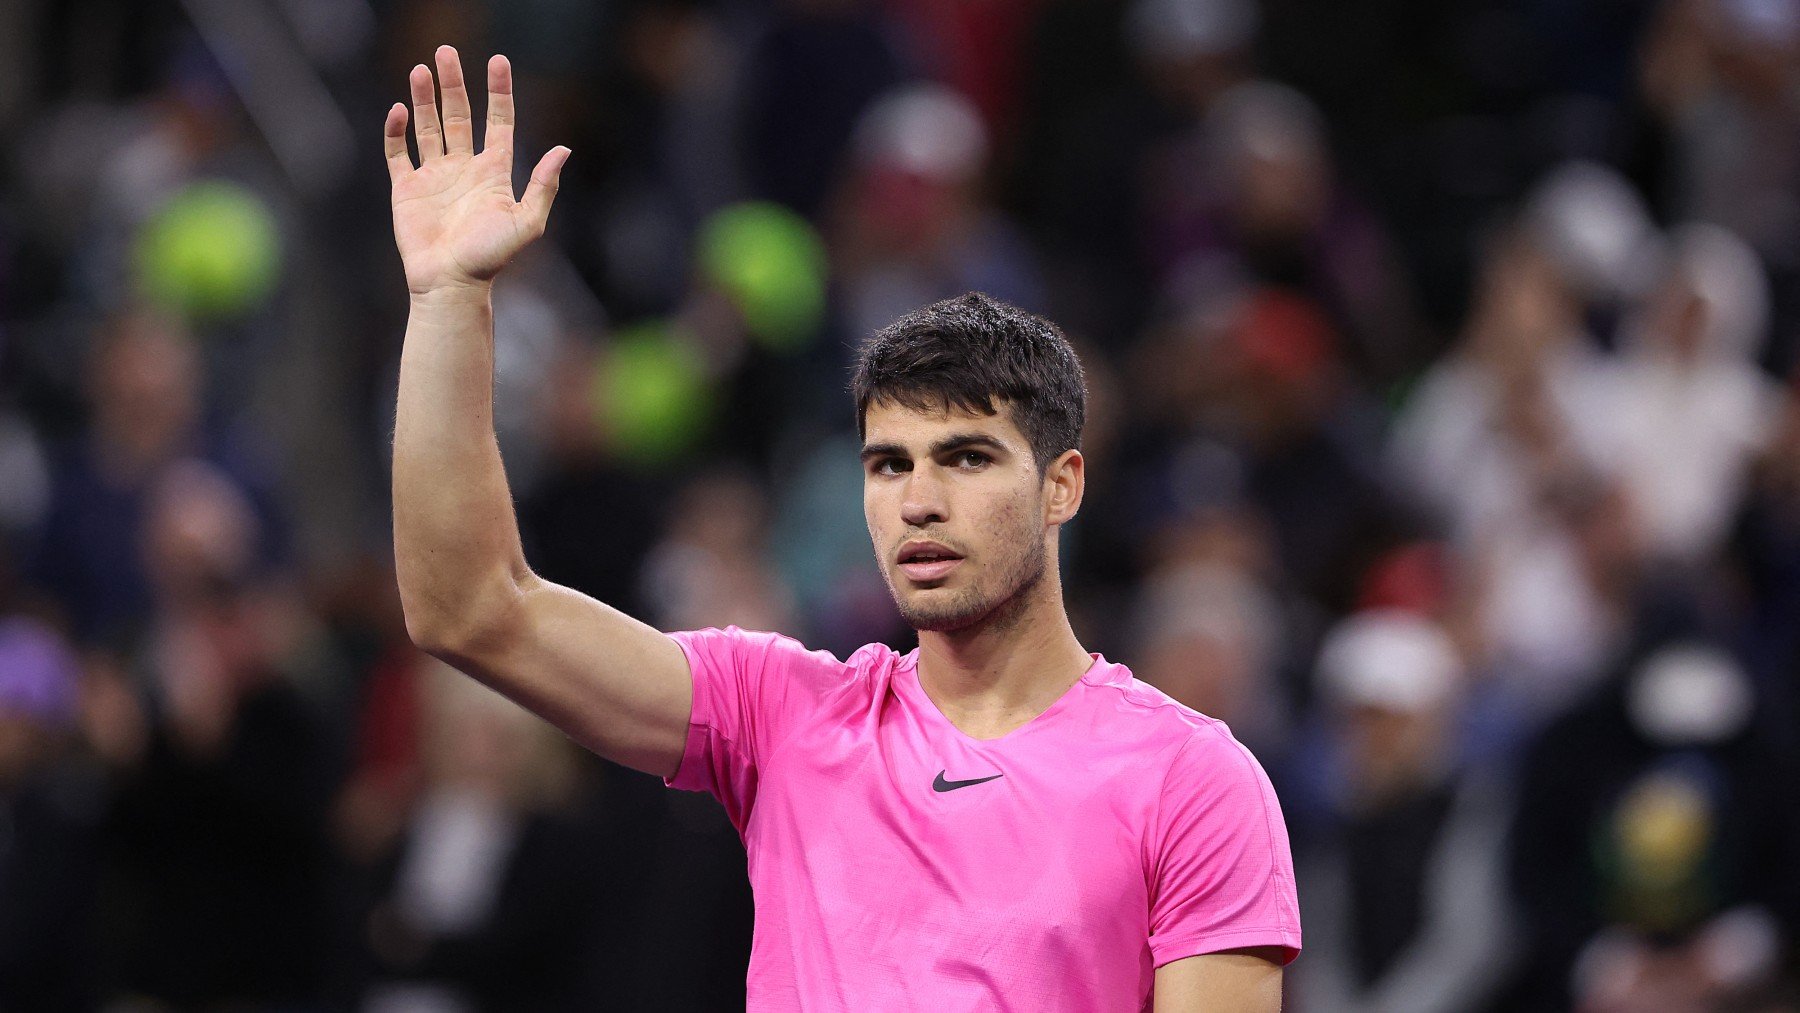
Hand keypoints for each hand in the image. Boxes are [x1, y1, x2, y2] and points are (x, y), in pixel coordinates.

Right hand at [384, 46, 569, 294]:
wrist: (451, 283)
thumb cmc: (490, 258)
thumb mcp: (527, 223)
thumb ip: (543, 186)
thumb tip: (563, 149)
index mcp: (493, 172)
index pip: (498, 121)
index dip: (498, 92)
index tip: (497, 61)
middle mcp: (464, 169)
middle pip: (459, 115)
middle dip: (453, 84)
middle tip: (446, 52)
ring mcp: (434, 177)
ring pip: (428, 127)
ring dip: (424, 98)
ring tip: (421, 69)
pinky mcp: (407, 189)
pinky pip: (398, 152)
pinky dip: (397, 131)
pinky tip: (399, 109)